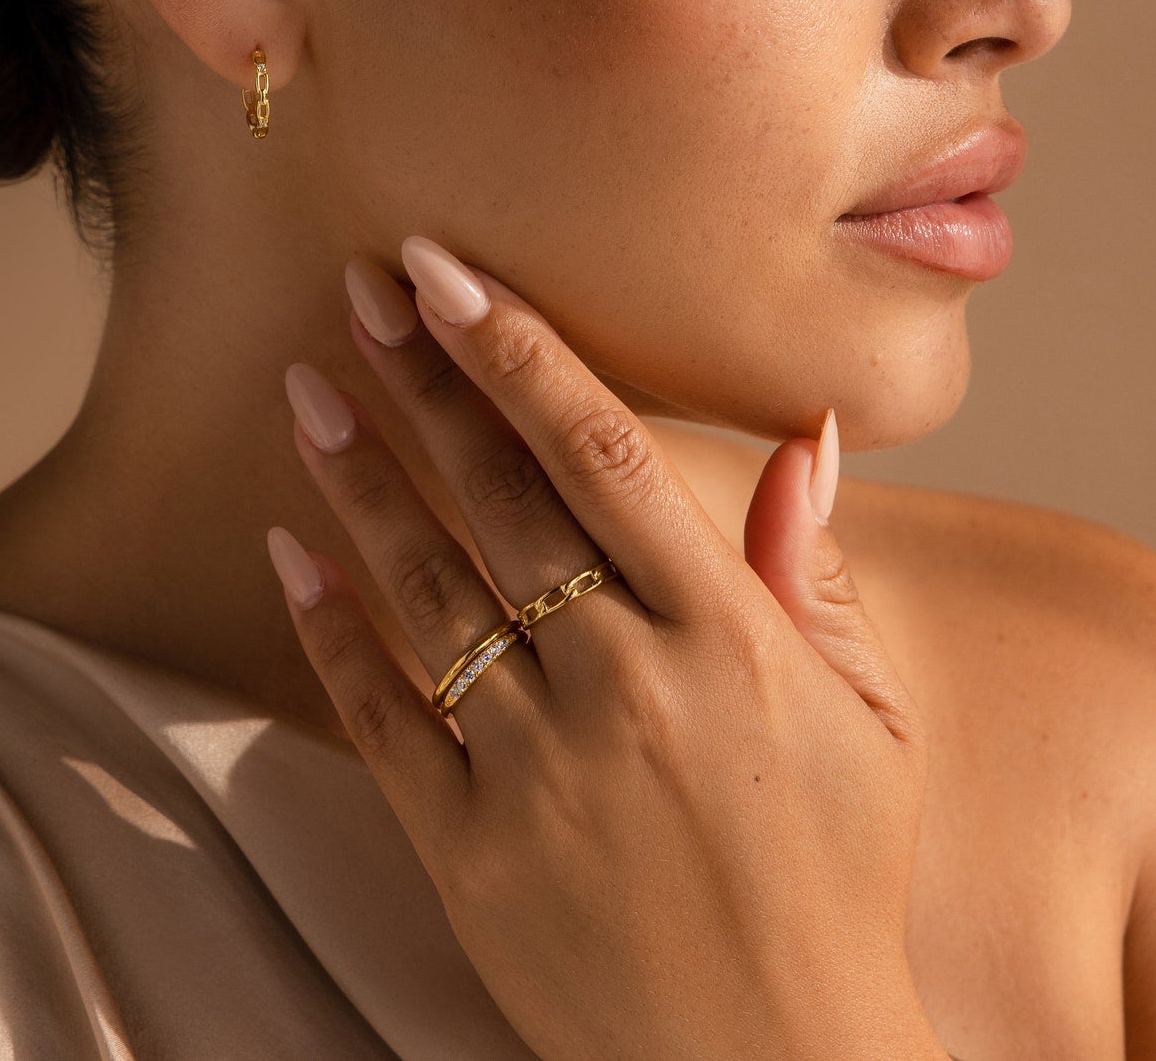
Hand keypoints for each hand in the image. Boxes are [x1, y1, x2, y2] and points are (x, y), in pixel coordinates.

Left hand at [267, 235, 944, 1060]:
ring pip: (424, 591)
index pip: (602, 458)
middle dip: (424, 383)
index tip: (449, 273)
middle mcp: (624, 688)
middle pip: (498, 501)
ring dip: (356, 482)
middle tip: (361, 288)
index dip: (519, 353)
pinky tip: (288, 554)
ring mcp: (536, 773)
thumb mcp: (867, 722)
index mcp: (726, 641)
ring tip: (305, 391)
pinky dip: (329, 632)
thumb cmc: (833, 882)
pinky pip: (381, 719)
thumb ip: (812, 570)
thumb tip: (806, 432)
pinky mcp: (467, 852)